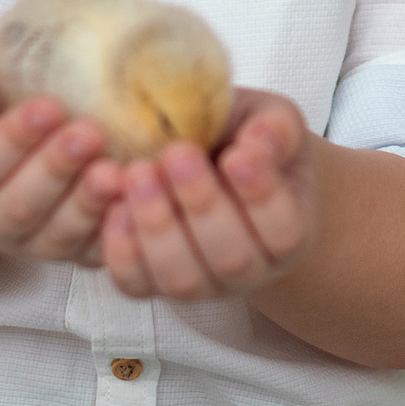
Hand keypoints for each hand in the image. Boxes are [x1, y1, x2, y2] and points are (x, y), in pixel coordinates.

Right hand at [0, 47, 121, 263]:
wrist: (11, 130)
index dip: (12, 140)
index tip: (47, 108)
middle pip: (20, 206)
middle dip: (56, 170)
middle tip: (89, 134)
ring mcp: (33, 240)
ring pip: (57, 234)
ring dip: (87, 204)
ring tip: (114, 171)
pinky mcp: (74, 251)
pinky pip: (93, 252)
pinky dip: (115, 231)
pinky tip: (135, 202)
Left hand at [98, 88, 318, 301]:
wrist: (214, 163)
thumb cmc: (246, 142)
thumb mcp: (272, 121)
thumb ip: (276, 128)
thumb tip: (258, 142)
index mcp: (289, 231)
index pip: (284, 229)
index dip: (261, 196)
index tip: (237, 155)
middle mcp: (249, 269)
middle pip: (232, 258)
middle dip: (201, 204)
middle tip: (177, 154)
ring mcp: (201, 284)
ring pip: (182, 278)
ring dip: (158, 226)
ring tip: (139, 173)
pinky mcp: (154, 284)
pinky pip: (136, 284)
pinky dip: (122, 251)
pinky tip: (115, 207)